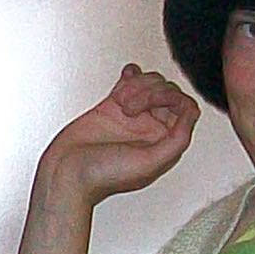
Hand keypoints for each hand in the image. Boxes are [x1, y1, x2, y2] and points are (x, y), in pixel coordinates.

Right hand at [32, 66, 198, 211]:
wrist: (66, 172)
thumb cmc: (102, 177)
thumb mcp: (150, 163)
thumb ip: (177, 140)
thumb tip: (189, 114)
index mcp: (165, 143)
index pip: (185, 108)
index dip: (172, 100)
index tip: (152, 105)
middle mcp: (151, 129)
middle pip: (168, 92)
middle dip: (150, 93)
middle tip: (129, 110)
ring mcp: (132, 117)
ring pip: (150, 84)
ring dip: (136, 87)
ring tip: (120, 103)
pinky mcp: (113, 107)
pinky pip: (131, 82)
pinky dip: (131, 77)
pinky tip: (124, 81)